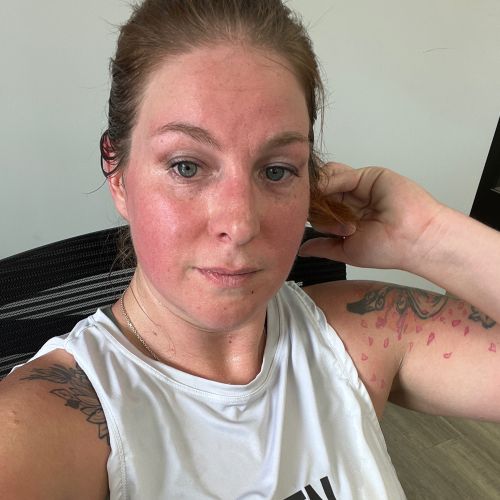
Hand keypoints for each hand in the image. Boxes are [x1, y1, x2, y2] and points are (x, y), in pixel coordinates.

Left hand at [300, 163, 445, 270]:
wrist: (412, 238)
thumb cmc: (387, 249)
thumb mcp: (346, 251)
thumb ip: (323, 247)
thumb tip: (302, 250)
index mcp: (347, 221)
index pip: (321, 211)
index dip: (309, 212)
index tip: (295, 216)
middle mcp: (352, 203)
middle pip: (323, 193)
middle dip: (311, 199)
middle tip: (299, 204)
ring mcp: (359, 189)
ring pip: (330, 180)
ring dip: (319, 188)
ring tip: (312, 198)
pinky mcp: (368, 176)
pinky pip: (344, 174)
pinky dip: (331, 180)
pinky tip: (323, 188)